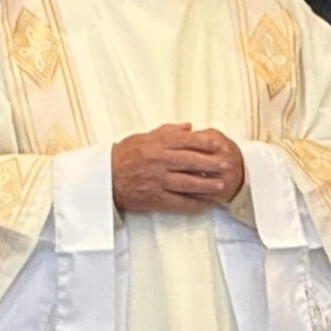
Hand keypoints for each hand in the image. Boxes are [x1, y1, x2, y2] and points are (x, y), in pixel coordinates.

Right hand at [111, 124, 245, 213]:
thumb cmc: (123, 155)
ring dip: (206, 185)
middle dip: (211, 163)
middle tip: (227, 166)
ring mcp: (156, 180)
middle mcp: (158, 161)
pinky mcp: (152, 197)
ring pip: (187, 182)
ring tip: (221, 186)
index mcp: (157, 144)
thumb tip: (189, 126)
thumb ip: (167, 131)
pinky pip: (176, 201)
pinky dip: (191, 204)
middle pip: (191, 161)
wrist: (103, 178)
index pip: (187, 141)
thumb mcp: (143, 137)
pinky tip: (203, 204)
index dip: (206, 143)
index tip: (220, 145)